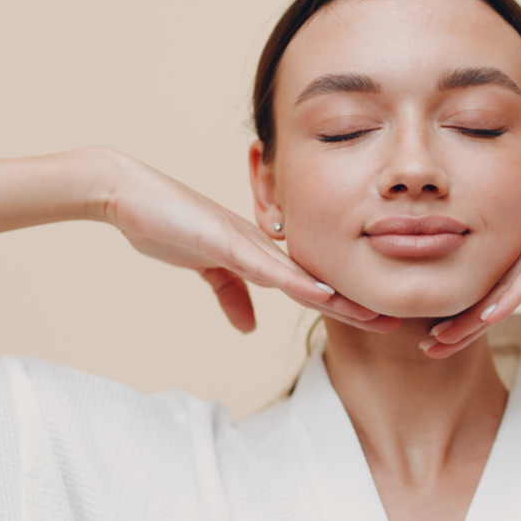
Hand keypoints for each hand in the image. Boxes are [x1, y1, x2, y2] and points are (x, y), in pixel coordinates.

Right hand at [103, 153, 399, 333]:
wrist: (127, 194)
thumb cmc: (167, 224)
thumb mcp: (206, 269)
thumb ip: (230, 295)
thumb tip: (249, 327)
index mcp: (260, 252)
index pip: (309, 283)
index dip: (341, 302)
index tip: (373, 320)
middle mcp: (262, 245)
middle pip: (316, 280)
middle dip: (354, 303)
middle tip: (393, 321)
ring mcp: (246, 241)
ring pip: (301, 276)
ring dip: (338, 298)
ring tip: (373, 315)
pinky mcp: (225, 241)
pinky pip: (266, 267)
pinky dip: (296, 283)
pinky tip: (322, 296)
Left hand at [421, 104, 520, 356]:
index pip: (497, 289)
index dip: (472, 317)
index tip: (445, 340)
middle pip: (486, 290)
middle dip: (457, 323)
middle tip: (427, 348)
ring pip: (500, 285)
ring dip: (471, 317)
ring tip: (440, 341)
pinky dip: (510, 296)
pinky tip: (487, 317)